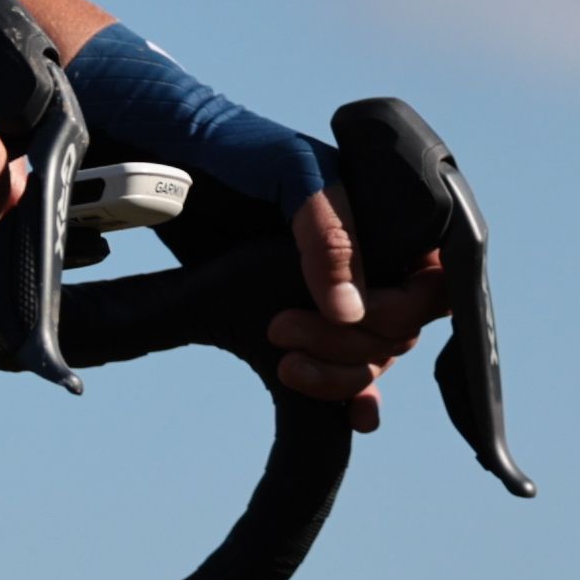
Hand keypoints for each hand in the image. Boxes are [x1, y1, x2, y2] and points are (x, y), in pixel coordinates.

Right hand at [65, 25, 431, 410]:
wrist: (162, 163)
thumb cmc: (218, 232)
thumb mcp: (274, 305)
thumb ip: (326, 347)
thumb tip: (367, 415)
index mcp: (371, 254)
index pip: (416, 318)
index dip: (384, 361)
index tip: (355, 403)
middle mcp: (369, 225)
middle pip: (406, 313)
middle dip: (353, 357)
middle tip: (290, 365)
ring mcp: (342, 194)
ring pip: (381, 282)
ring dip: (336, 328)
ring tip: (277, 336)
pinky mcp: (297, 168)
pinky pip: (330, 223)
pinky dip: (334, 267)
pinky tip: (330, 305)